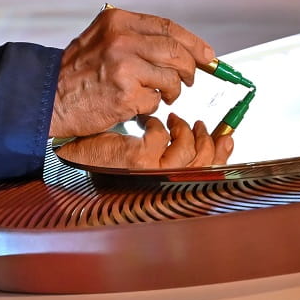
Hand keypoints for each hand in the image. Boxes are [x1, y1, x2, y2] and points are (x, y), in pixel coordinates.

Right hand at [48, 8, 215, 138]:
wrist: (46, 98)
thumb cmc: (74, 73)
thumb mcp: (101, 39)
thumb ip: (135, 37)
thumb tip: (179, 47)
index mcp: (117, 22)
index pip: (168, 28)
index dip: (193, 42)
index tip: (207, 55)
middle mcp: (122, 41)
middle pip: (176, 52)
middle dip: (189, 68)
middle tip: (188, 79)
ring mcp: (124, 68)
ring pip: (171, 78)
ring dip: (171, 91)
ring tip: (158, 94)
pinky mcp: (125, 95)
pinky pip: (155, 101)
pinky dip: (151, 106)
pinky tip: (134, 104)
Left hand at [62, 114, 234, 170]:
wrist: (73, 149)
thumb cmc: (105, 151)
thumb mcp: (148, 150)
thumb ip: (174, 144)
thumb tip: (206, 131)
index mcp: (165, 179)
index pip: (206, 173)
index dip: (221, 155)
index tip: (227, 136)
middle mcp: (160, 180)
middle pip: (204, 166)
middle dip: (207, 143)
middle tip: (201, 126)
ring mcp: (149, 172)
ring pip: (188, 154)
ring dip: (184, 132)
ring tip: (173, 119)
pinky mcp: (137, 159)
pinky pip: (162, 141)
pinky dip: (157, 127)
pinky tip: (147, 123)